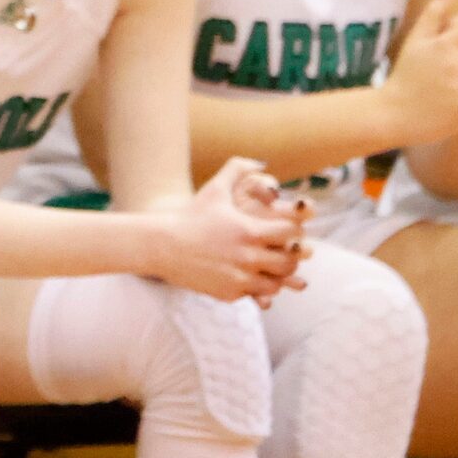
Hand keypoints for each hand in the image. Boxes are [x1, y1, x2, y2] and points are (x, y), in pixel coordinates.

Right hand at [150, 157, 309, 304]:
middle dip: (290, 255)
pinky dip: (258, 286)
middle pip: (289, 261)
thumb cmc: (192, 215)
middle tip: (283, 250)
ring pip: (277, 283)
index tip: (285, 229)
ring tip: (269, 265)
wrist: (164, 246)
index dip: (293, 230)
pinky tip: (250, 275)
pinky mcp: (230, 293)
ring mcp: (239, 278)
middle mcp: (248, 257)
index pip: (291, 233)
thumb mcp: (215, 189)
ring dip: (277, 274)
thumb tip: (262, 163)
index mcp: (250, 230)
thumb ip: (238, 169)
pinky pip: (257, 294)